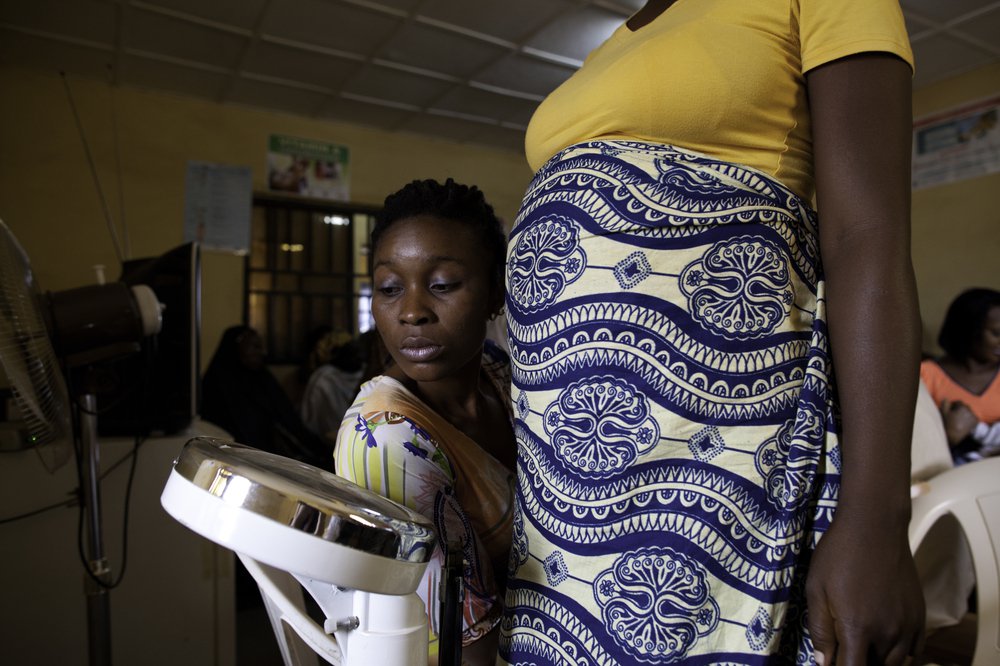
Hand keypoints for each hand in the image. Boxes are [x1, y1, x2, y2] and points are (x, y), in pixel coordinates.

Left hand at [806, 517, 924, 664]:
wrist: (874, 526)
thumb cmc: (839, 554)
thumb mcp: (816, 590)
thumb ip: (820, 630)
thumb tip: (823, 662)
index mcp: (857, 628)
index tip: (832, 662)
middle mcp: (887, 633)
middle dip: (857, 663)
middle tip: (843, 649)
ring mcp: (907, 626)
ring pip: (896, 664)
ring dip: (878, 661)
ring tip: (862, 647)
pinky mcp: (919, 616)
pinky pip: (915, 651)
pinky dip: (901, 655)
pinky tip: (885, 645)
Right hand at [940, 399, 976, 445]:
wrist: (955, 436)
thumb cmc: (948, 424)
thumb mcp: (944, 413)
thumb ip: (945, 404)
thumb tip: (946, 398)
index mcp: (962, 407)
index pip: (958, 402)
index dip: (953, 405)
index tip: (950, 409)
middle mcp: (970, 410)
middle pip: (964, 407)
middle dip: (959, 409)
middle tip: (954, 414)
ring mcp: (974, 416)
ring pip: (968, 412)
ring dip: (964, 413)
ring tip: (958, 419)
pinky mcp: (976, 422)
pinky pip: (972, 417)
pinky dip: (969, 418)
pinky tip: (963, 422)